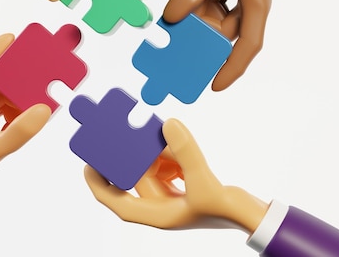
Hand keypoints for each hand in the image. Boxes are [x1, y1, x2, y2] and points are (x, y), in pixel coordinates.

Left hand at [0, 34, 51, 214]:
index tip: (10, 37)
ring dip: (21, 92)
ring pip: (3, 92)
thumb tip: (43, 109)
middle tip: (35, 59)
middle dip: (14, 69)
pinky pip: (8, 105)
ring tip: (39, 93)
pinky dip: (21, 106)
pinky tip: (31, 114)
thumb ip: (18, 132)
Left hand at [84, 118, 267, 232]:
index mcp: (158, 215)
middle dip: (133, 158)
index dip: (99, 186)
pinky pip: (171, 167)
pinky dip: (173, 155)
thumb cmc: (226, 209)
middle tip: (121, 135)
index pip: (119, 203)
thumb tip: (168, 123)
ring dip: (158, 154)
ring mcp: (176, 197)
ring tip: (159, 133)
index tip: (87, 166)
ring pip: (155, 170)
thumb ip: (186, 152)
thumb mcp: (203, 180)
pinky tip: (178, 142)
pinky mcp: (188, 188)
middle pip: (137, 180)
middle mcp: (163, 207)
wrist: (251, 215)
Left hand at [163, 0, 275, 90]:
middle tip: (180, 47)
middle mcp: (249, 11)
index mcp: (257, 10)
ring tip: (178, 16)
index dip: (232, 69)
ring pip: (215, 20)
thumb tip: (172, 16)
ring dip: (198, 17)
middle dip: (204, 39)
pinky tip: (184, 2)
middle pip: (225, 35)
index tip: (215, 86)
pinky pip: (211, 7)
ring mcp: (240, 3)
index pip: (247, 48)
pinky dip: (198, 5)